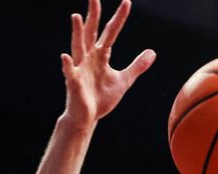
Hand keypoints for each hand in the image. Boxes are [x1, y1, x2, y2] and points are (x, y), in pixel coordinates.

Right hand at [61, 0, 154, 129]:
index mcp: (101, 56)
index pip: (110, 33)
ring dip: (77, 33)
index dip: (119, 18)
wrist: (87, 118)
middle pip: (91, 33)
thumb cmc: (101, 99)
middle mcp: (89, 59)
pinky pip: (69, 73)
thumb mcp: (123, 81)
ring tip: (76, 17)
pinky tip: (65, 57)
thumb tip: (152, 52)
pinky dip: (67, 65)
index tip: (126, 2)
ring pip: (78, 47)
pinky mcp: (74, 84)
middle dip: (93, 15)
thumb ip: (136, 66)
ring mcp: (80, 70)